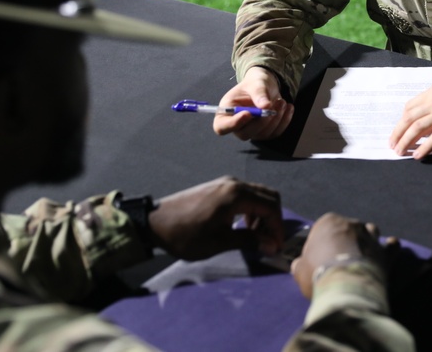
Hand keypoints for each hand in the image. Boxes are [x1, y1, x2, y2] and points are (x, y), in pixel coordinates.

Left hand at [148, 176, 283, 258]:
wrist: (154, 223)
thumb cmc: (186, 235)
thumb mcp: (218, 242)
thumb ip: (248, 240)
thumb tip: (272, 246)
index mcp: (237, 195)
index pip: (271, 207)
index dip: (277, 228)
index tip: (276, 247)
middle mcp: (235, 184)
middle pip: (268, 196)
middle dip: (273, 219)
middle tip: (269, 241)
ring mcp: (226, 183)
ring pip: (257, 195)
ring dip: (263, 214)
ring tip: (256, 236)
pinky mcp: (218, 187)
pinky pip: (246, 194)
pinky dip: (252, 209)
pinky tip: (242, 225)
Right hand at [213, 66, 294, 140]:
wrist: (266, 86)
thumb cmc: (255, 83)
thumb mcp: (257, 82)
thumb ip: (259, 92)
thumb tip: (265, 106)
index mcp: (226, 112)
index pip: (222, 127)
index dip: (233, 124)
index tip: (248, 113)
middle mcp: (237, 125)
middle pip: (245, 134)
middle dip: (261, 121)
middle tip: (272, 105)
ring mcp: (251, 131)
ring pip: (263, 134)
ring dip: (276, 119)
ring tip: (282, 101)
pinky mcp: (265, 132)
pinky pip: (275, 132)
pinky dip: (284, 120)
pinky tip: (288, 107)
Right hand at [290, 212, 384, 299]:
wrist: (344, 283)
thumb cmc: (317, 272)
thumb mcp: (300, 269)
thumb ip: (301, 264)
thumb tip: (299, 265)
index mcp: (329, 222)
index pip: (324, 229)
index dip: (320, 244)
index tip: (318, 258)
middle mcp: (352, 224)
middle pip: (348, 229)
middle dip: (344, 241)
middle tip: (338, 260)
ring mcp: (370, 237)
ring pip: (370, 232)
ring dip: (367, 240)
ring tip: (362, 254)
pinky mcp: (384, 253)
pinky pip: (391, 246)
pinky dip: (390, 247)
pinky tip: (390, 248)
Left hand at [389, 62, 431, 158]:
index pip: (411, 107)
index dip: (402, 120)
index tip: (399, 130)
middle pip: (409, 119)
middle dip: (397, 133)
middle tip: (392, 145)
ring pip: (417, 128)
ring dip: (405, 141)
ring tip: (399, 152)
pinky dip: (423, 147)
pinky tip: (417, 155)